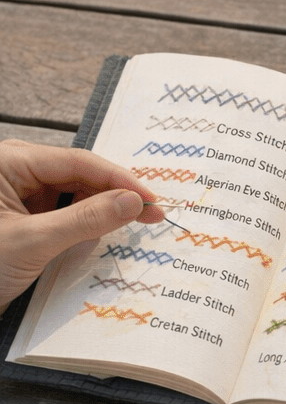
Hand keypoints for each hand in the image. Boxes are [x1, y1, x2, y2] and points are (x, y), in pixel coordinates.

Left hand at [0, 140, 162, 310]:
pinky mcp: (18, 216)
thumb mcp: (32, 242)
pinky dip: (82, 225)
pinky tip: (99, 237)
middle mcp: (11, 170)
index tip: (154, 201)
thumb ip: (87, 219)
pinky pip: (60, 212)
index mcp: (6, 162)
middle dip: (113, 195)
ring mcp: (14, 194)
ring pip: (72, 194)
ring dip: (99, 211)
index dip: (121, 181)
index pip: (78, 161)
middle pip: (78, 175)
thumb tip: (136, 202)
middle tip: (151, 215)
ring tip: (129, 226)